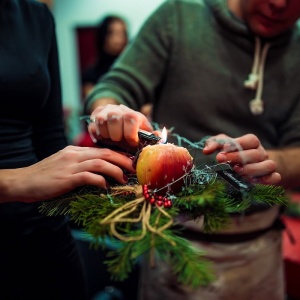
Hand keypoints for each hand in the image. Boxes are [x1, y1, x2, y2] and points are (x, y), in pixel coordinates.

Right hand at [2, 146, 135, 202]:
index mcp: (76, 150)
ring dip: (116, 171)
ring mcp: (71, 165)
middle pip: (106, 153)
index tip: (130, 163)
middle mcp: (75, 154)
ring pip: (100, 163)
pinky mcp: (66, 177)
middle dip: (123, 160)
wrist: (23, 181)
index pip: (102, 149)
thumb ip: (81, 165)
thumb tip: (100, 173)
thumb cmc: (45, 176)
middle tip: (134, 169)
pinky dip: (100, 181)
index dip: (119, 155)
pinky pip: (88, 177)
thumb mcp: (64, 164)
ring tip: (124, 179)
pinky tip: (106, 187)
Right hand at [89, 104, 152, 148]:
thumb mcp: (143, 136)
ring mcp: (106, 111)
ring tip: (112, 139)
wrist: (120, 123)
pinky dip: (97, 135)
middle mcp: (119, 109)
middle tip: (119, 141)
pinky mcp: (95, 115)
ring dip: (105, 134)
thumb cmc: (133, 134)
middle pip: (114, 118)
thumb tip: (161, 137)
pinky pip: (92, 125)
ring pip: (101, 120)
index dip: (130, 134)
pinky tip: (103, 139)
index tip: (131, 142)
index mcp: (133, 115)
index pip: (131, 118)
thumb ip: (152, 138)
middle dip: (116, 135)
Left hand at [203, 133, 280, 184]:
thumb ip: (214, 144)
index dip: (238, 144)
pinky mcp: (271, 177)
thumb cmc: (231, 154)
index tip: (223, 150)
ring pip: (268, 165)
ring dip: (251, 169)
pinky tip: (251, 181)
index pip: (251, 140)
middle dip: (238, 158)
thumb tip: (206, 150)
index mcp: (252, 143)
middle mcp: (261, 153)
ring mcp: (267, 165)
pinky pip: (276, 177)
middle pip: (256, 153)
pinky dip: (267, 180)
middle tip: (223, 161)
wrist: (244, 167)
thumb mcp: (222, 146)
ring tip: (236, 172)